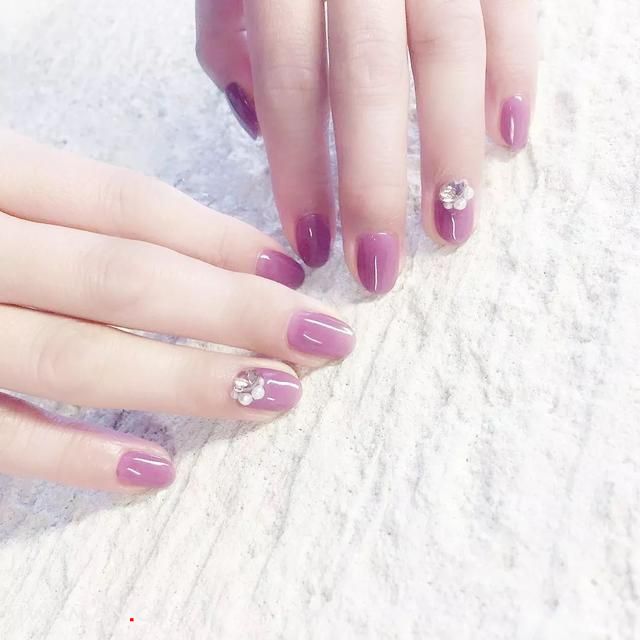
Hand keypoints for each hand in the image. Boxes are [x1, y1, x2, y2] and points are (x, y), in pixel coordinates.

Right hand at [0, 131, 354, 491]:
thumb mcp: (2, 182)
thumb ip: (73, 205)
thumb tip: (214, 251)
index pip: (125, 206)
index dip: (219, 241)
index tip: (297, 272)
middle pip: (123, 282)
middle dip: (235, 313)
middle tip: (323, 339)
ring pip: (75, 360)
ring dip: (186, 382)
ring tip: (276, 396)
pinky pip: (1, 440)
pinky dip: (78, 457)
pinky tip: (158, 470)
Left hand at [196, 0, 536, 292]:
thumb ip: (230, 43)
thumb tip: (258, 130)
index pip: (290, 87)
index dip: (300, 173)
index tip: (312, 246)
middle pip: (369, 84)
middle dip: (374, 185)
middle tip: (380, 267)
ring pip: (446, 54)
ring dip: (451, 151)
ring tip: (452, 228)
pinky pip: (511, 9)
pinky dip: (515, 74)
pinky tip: (509, 137)